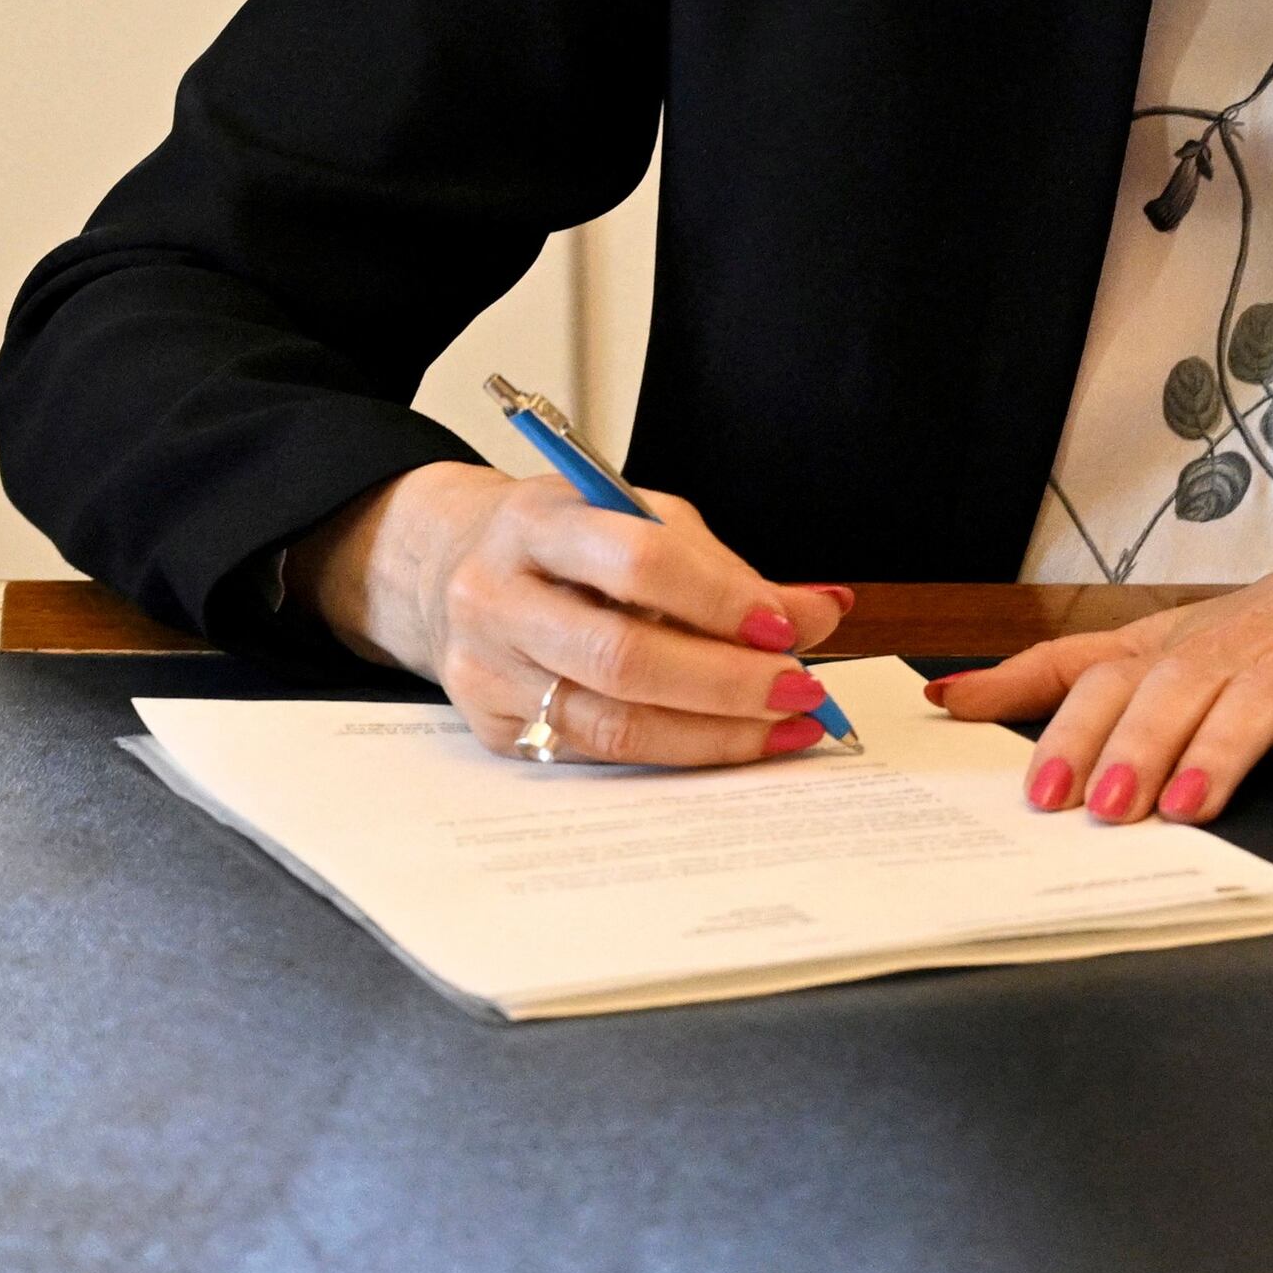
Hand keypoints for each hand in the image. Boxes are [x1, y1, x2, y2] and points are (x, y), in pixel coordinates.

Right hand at [301, 460, 854, 767]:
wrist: (452, 569)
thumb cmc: (566, 543)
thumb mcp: (638, 519)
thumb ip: (725, 569)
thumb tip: (820, 612)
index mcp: (537, 522)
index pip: (636, 562)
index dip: (719, 599)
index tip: (785, 627)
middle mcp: (498, 596)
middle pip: (622, 657)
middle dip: (726, 681)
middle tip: (799, 689)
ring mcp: (487, 670)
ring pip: (612, 723)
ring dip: (714, 733)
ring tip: (782, 726)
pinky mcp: (493, 728)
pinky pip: (596, 753)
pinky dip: (674, 751)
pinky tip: (726, 740)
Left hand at [929, 503, 1272, 823]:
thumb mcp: (1172, 640)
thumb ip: (1070, 672)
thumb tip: (957, 695)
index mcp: (1186, 648)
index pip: (1109, 676)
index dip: (1070, 727)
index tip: (1033, 786)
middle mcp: (1241, 652)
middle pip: (1177, 691)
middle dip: (1136, 747)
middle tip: (1102, 809)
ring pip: (1259, 705)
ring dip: (1221, 755)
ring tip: (1188, 807)